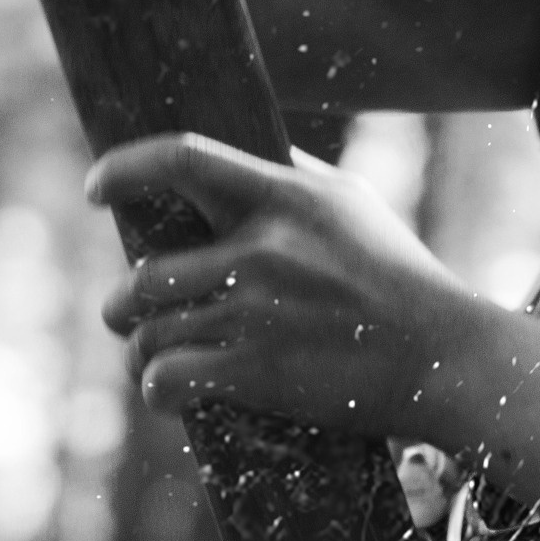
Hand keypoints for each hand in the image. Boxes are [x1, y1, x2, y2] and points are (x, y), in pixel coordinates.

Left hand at [90, 132, 479, 440]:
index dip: (126, 168)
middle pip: (144, 274)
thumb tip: (241, 148)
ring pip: (150, 333)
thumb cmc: (399, 275)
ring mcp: (254, 313)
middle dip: (121, 302)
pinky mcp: (255, 372)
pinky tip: (174, 392)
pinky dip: (160, 389)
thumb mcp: (351, 204)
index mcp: (283, 197)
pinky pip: (167, 380)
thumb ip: (291, 173)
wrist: (443, 355)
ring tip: (156, 357)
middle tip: (126, 313)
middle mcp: (261, 250)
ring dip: (142, 351)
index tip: (95, 189)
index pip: (183, 159)